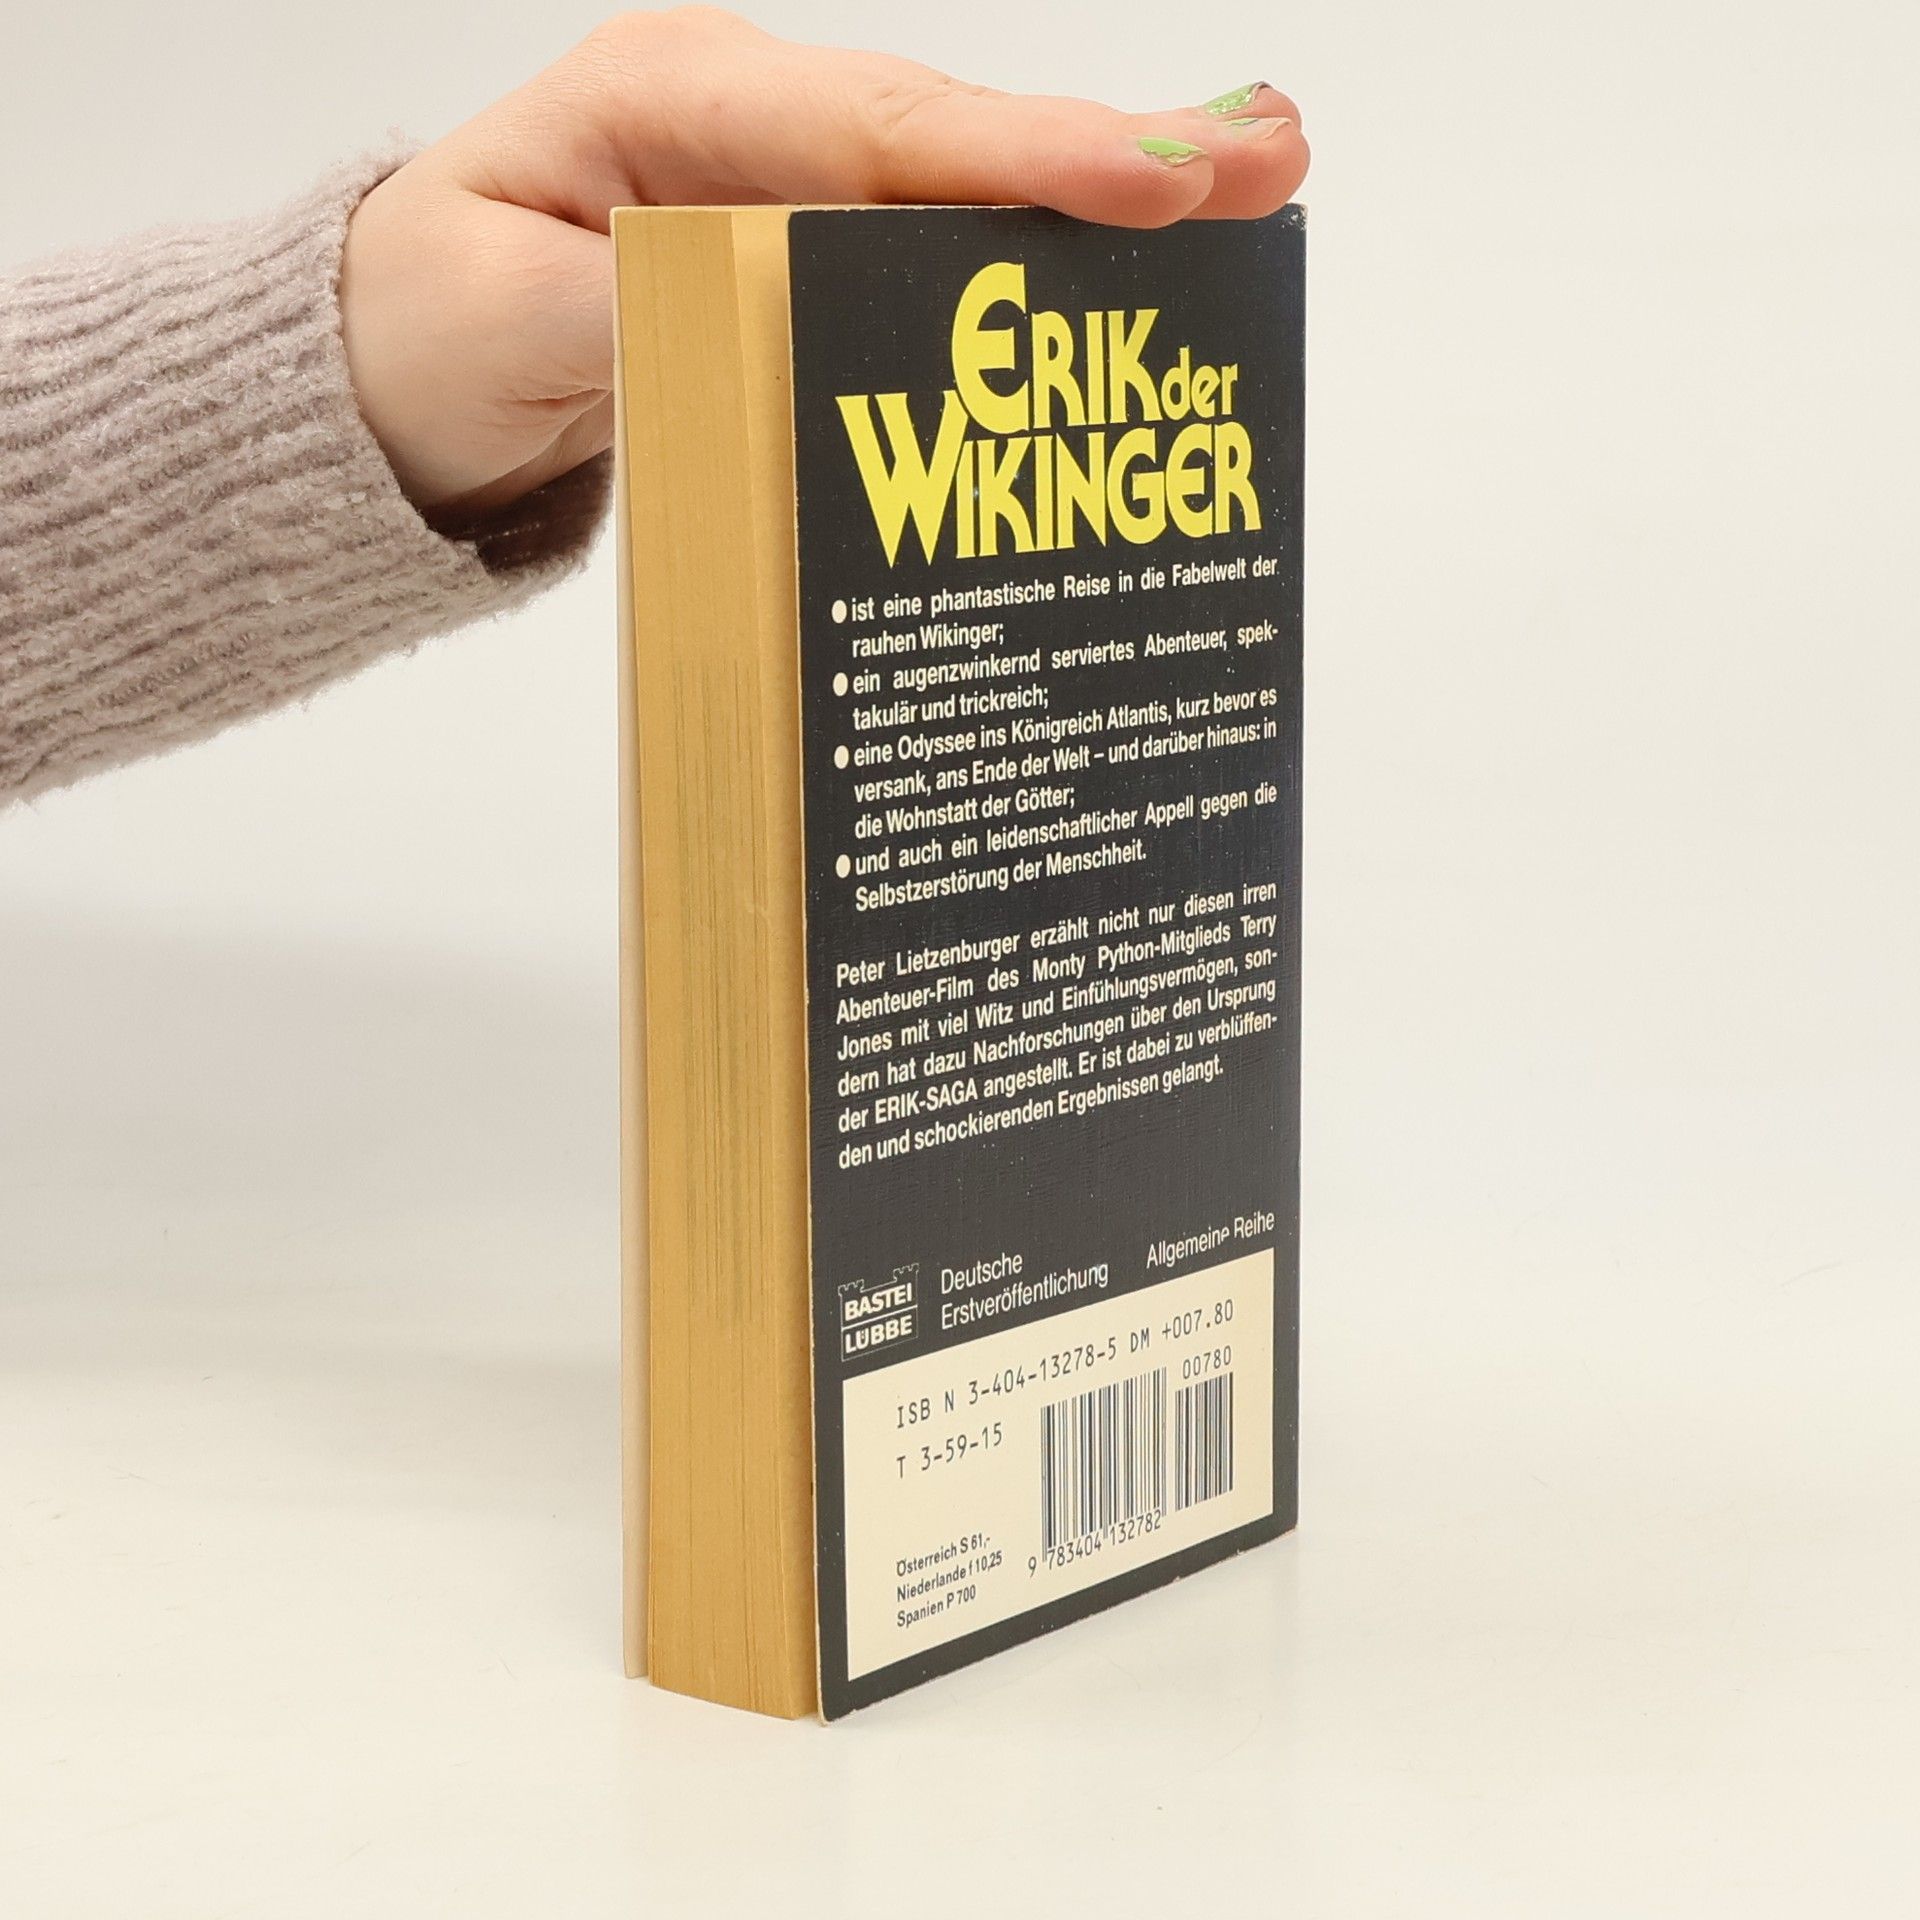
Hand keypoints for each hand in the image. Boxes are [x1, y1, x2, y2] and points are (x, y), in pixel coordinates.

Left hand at [339, 7, 1307, 526]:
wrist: (403, 366)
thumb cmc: (433, 325)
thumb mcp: (497, 318)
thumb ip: (618, 312)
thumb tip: (753, 311)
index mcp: (675, 104)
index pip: (876, 130)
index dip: (1022, 158)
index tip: (1150, 180)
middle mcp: (754, 125)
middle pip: (954, 137)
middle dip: (1112, 153)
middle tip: (1269, 159)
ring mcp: (789, 184)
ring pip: (967, 184)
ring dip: (1110, 190)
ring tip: (1254, 181)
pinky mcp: (808, 251)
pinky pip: (940, 246)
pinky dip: (1046, 251)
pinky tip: (1144, 247)